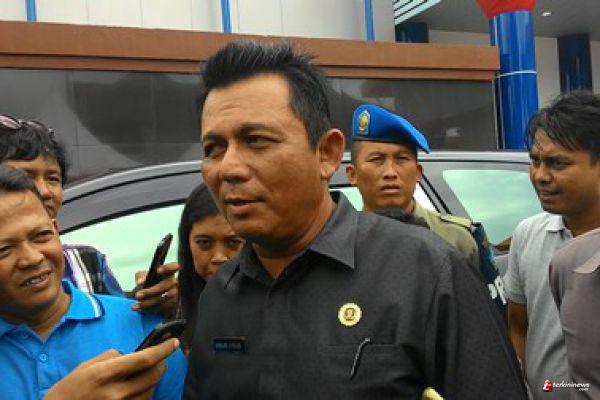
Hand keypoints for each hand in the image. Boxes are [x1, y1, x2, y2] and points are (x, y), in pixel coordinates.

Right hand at [44, 338, 179, 399]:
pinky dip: (144, 393)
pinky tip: (135, 388)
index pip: (144, 359)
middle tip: (159, 357)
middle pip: (154, 375)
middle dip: (161, 363)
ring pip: (151, 390)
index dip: (163, 349)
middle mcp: (116, 393)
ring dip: (151, 379)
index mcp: (105, 374)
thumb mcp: (88, 365)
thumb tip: (133, 354)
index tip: (174, 341)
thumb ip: (113, 357)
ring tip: (140, 375)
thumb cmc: (71, 388)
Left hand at [132, 262, 179, 316]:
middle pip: (165, 286)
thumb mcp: (143, 276)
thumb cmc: (149, 283)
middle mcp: (173, 282)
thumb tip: (141, 281)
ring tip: (136, 306)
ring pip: (163, 299)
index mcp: (168, 273)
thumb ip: (141, 276)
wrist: (152, 298)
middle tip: (137, 296)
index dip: (168, 268)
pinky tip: (142, 310)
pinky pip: (162, 308)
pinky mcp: (172, 305)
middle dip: (150, 292)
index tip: (158, 270)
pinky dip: (151, 309)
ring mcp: (174, 294)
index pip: (173, 267)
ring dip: (148, 303)